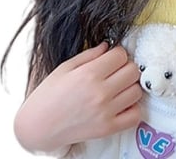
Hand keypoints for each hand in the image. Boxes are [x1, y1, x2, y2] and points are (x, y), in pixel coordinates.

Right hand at [14, 42, 142, 153]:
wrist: (38, 126)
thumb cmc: (49, 95)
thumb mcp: (65, 67)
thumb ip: (90, 54)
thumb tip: (108, 45)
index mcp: (89, 74)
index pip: (121, 55)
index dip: (118, 54)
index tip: (112, 58)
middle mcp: (100, 93)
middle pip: (133, 71)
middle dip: (126, 67)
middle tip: (116, 71)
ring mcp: (105, 112)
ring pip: (137, 91)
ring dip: (130, 86)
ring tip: (118, 87)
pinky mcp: (107, 129)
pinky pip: (135, 116)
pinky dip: (132, 108)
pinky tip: (122, 104)